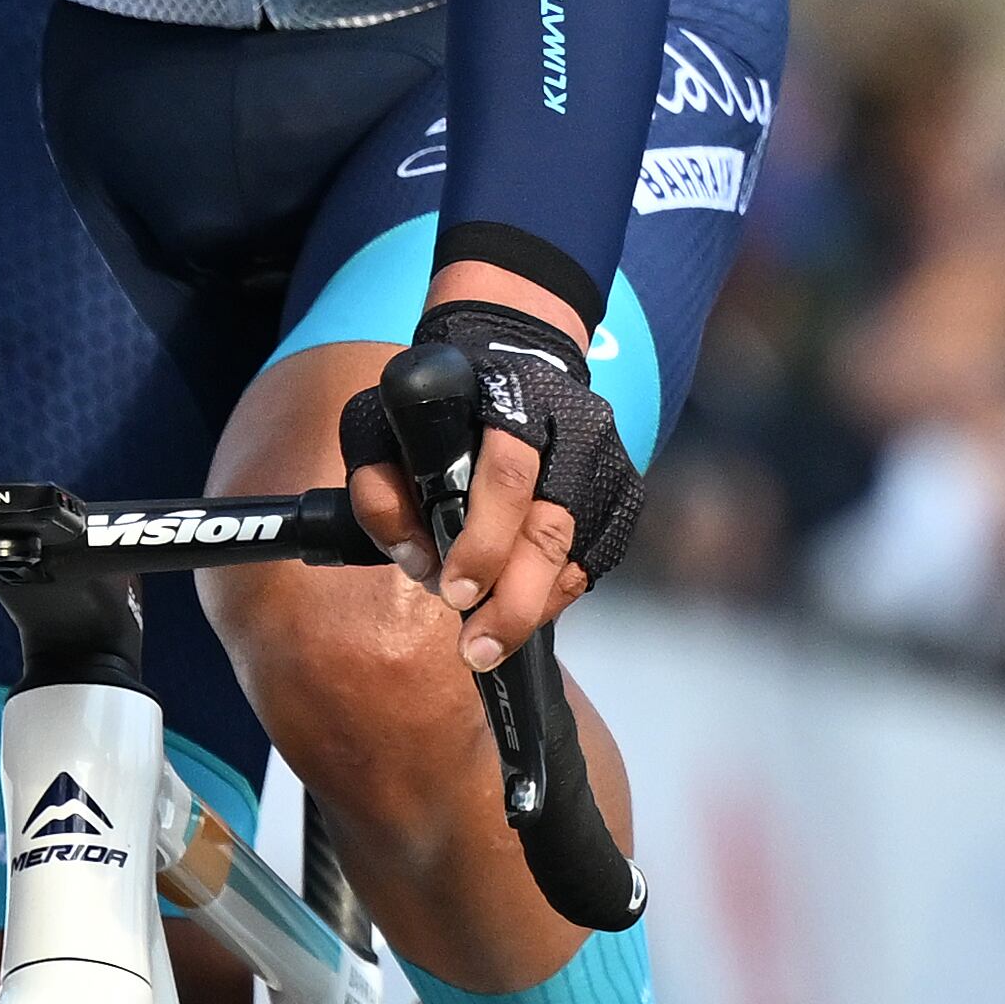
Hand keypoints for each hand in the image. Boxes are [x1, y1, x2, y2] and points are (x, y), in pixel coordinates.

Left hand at [340, 296, 641, 671]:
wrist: (516, 354)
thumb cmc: (441, 406)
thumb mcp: (384, 423)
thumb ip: (380, 488)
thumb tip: (415, 560)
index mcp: (511, 399)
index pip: (509, 475)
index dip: (485, 541)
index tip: (453, 592)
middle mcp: (573, 426)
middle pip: (552, 525)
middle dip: (513, 598)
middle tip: (475, 649)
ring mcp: (607, 458)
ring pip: (579, 551)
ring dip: (534, 606)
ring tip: (491, 644)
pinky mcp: (625, 489)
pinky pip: (597, 557)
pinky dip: (559, 592)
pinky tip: (525, 611)